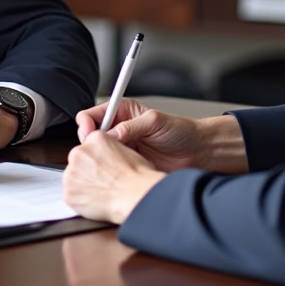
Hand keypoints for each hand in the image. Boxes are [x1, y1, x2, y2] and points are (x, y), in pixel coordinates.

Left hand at [63, 131, 164, 223]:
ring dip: (82, 184)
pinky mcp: (69, 192)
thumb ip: (108, 150)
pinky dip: (81, 200)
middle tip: (103, 181)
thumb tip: (104, 157)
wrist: (134, 196)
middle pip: (78, 160)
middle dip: (87, 170)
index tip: (101, 167)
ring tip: (101, 192)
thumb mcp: (126, 149)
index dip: (96, 158)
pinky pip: (72, 196)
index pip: (88, 146)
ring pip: (73, 178)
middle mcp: (79, 152)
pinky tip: (96, 201)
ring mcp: (71, 173)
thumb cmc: (136, 177)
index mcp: (95, 138)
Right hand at [76, 99, 246, 173]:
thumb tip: (110, 136)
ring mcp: (122, 148)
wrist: (197, 153)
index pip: (92, 115)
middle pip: (90, 136)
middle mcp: (119, 129)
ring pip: (97, 154)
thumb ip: (130, 127)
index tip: (89, 135)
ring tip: (106, 163)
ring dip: (99, 159)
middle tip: (95, 152)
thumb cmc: (180, 132)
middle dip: (89, 144)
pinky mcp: (126, 165)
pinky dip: (108, 171)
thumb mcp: (154, 122)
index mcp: (122, 112)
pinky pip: (109, 168)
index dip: (87, 125)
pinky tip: (113, 173)